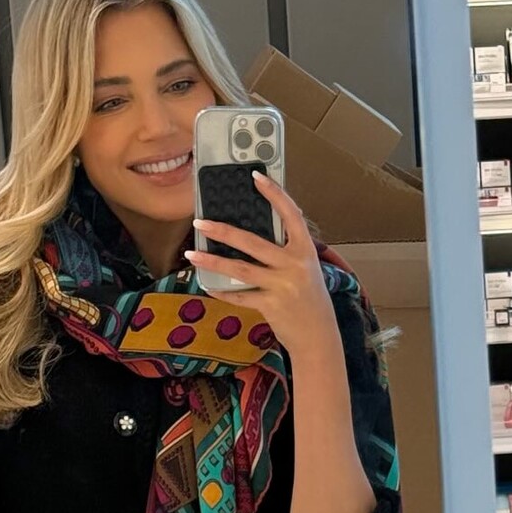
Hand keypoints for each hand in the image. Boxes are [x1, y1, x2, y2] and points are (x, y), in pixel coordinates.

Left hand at [185, 173, 336, 357]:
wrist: (319, 336)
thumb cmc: (310, 300)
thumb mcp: (307, 270)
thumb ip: (288, 251)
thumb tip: (257, 233)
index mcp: (306, 250)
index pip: (291, 214)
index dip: (274, 194)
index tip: (256, 176)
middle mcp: (295, 265)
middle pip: (253, 242)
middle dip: (223, 231)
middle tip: (200, 222)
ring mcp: (282, 286)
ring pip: (240, 269)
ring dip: (213, 261)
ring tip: (192, 254)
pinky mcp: (271, 306)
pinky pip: (240, 296)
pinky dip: (222, 291)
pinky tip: (208, 285)